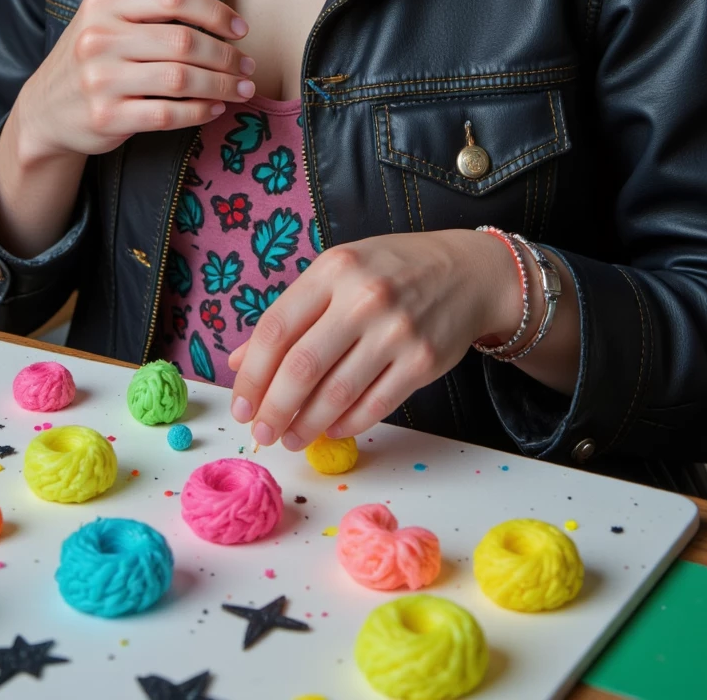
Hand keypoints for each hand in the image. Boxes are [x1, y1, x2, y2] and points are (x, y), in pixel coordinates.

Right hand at [11, 0, 255, 161]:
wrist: (45, 110)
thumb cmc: (93, 59)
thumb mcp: (118, 19)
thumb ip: (163, 1)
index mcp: (104, 2)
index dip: (216, 12)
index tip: (240, 29)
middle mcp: (98, 37)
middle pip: (182, 41)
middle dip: (226, 55)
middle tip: (248, 66)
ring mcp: (99, 79)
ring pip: (180, 78)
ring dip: (221, 85)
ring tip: (242, 89)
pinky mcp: (105, 117)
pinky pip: (167, 113)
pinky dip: (199, 111)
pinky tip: (215, 108)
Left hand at [226, 230, 521, 448]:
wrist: (467, 272)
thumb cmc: (390, 271)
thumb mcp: (337, 273)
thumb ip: (290, 314)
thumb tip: (239, 362)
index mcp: (333, 269)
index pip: (276, 328)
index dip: (251, 374)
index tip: (240, 405)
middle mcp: (363, 297)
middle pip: (302, 366)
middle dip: (274, 409)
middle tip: (261, 433)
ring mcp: (396, 330)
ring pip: (337, 393)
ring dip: (306, 425)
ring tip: (291, 437)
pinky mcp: (422, 361)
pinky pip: (375, 406)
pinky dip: (346, 425)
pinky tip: (330, 430)